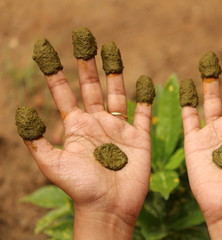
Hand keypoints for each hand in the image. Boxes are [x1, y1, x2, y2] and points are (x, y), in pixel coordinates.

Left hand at [25, 57, 151, 238]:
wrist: (109, 207)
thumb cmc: (81, 188)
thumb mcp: (53, 165)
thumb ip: (38, 141)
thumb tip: (22, 113)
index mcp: (76, 127)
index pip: (64, 93)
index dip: (56, 72)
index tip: (48, 51)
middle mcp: (97, 123)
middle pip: (92, 87)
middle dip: (87, 64)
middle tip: (85, 40)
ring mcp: (119, 129)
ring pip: (117, 94)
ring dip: (115, 73)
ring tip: (111, 51)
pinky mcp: (140, 137)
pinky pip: (144, 112)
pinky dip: (145, 97)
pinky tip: (144, 82)